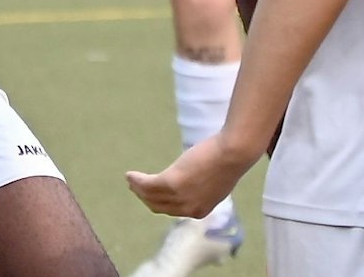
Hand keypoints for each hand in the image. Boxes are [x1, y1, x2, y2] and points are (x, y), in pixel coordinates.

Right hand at [125, 134, 256, 217]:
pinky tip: (131, 174)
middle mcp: (188, 208)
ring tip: (130, 179)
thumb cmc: (228, 161)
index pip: (172, 211)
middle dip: (144, 197)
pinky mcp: (172, 182)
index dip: (158, 203)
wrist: (233, 153)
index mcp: (200, 210)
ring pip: (150, 196)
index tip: (149, 194)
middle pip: (158, 206)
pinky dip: (137, 180)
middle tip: (135, 187)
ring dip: (137, 188)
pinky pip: (148, 184)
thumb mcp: (214, 182)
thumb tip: (190, 180)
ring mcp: (179, 196)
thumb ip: (201, 188)